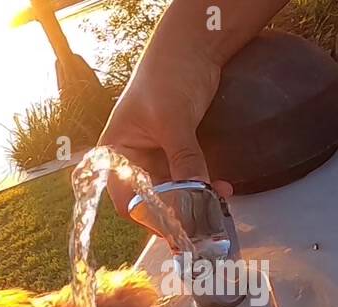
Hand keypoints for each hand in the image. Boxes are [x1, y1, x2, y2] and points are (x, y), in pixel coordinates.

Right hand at [98, 50, 232, 231]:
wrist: (192, 49)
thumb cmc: (166, 76)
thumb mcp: (173, 121)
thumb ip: (184, 158)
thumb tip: (198, 193)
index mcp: (116, 153)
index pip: (126, 199)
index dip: (147, 216)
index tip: (174, 227)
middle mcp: (133, 160)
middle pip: (151, 200)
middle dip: (177, 212)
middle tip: (201, 224)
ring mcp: (157, 157)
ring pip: (173, 192)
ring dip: (194, 202)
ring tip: (216, 207)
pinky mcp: (178, 153)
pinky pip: (189, 179)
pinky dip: (203, 187)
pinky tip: (221, 190)